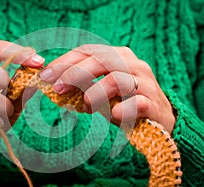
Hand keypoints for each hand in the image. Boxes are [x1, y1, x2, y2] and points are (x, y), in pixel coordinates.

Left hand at [39, 44, 175, 132]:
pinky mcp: (153, 103)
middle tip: (57, 88)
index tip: (46, 75)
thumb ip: (84, 83)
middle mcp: (133, 65)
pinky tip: (115, 115)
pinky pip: (138, 103)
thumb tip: (54, 84)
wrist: (158, 117)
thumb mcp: (102, 89)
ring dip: (96, 93)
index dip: (65, 61)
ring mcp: (145, 83)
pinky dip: (124, 109)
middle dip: (75, 74)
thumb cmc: (124, 101)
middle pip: (101, 61)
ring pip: (117, 80)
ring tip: (86, 106)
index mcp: (118, 56)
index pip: (88, 51)